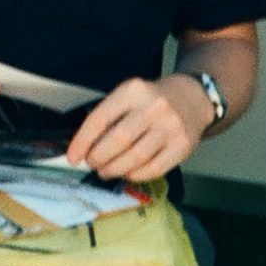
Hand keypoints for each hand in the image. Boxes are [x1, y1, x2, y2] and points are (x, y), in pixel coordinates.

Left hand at [67, 76, 208, 182]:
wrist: (192, 98)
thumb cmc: (151, 100)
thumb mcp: (129, 96)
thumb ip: (109, 117)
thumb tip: (84, 147)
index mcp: (133, 91)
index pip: (100, 118)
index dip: (82, 141)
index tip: (73, 157)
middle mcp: (153, 107)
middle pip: (118, 140)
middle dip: (98, 157)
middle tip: (92, 164)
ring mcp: (170, 127)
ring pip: (135, 157)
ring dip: (115, 169)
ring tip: (106, 171)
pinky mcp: (182, 146)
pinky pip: (154, 169)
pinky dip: (136, 175)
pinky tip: (128, 173)